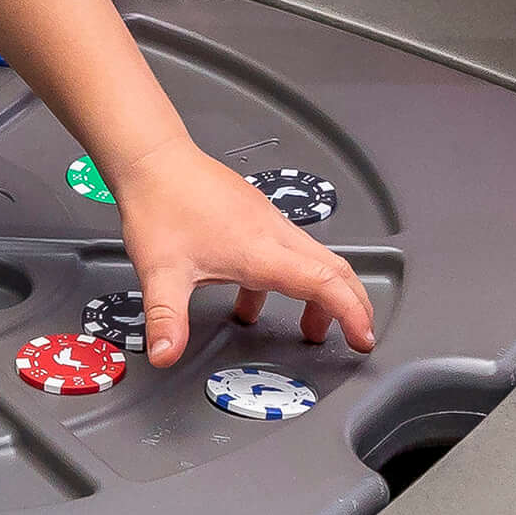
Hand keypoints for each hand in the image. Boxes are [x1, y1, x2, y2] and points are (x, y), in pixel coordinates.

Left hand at [104, 142, 376, 367]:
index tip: (362, 337)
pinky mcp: (254, 217)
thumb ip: (167, 319)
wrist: (153, 160)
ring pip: (312, 260)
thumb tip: (166, 354)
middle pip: (334, 269)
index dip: (351, 312)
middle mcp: (273, 233)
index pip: (325, 283)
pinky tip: (252, 300)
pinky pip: (286, 252)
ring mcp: (266, 222)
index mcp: (262, 250)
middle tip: (356, 334)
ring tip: (310, 327)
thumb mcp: (161, 272)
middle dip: (353, 305)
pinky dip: (286, 280)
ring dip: (320, 295)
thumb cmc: (161, 205)